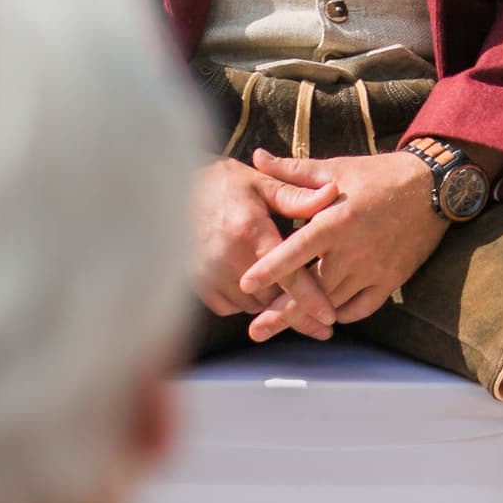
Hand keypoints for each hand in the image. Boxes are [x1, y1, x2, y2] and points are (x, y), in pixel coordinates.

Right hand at [190, 157, 333, 335]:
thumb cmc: (222, 184)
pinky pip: (228, 306)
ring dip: (269, 302)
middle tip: (318, 318)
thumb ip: (297, 196)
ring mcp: (208, 273)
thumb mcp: (261, 183)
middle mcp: (228, 257)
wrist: (168, 189)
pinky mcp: (194, 282)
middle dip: (294, 305)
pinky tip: (252, 286)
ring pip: (251, 305)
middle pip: (272, 297)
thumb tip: (334, 193)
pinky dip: (243, 302)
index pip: (288, 275)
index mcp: (251, 232)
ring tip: (285, 294)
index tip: (329, 318)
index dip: (311, 299)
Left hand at [237, 147, 448, 340]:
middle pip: (313, 288)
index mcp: (338, 220)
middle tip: (255, 331)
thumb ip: (293, 171)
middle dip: (282, 312)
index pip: (298, 249)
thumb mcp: (337, 168)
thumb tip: (256, 157)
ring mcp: (375, 269)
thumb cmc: (380, 175)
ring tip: (280, 329)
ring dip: (307, 317)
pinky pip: (362, 307)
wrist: (434, 187)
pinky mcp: (391, 280)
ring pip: (334, 302)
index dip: (271, 268)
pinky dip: (341, 314)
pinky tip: (324, 317)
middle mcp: (355, 249)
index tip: (246, 284)